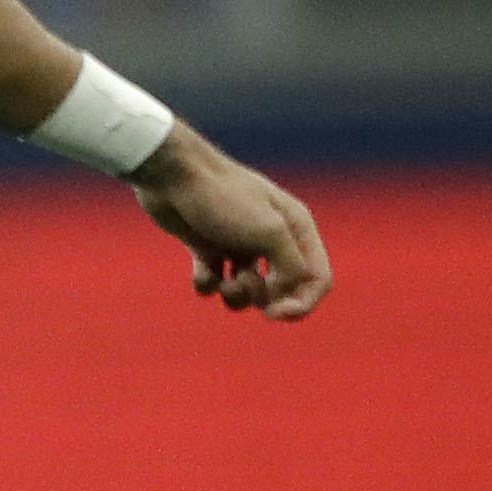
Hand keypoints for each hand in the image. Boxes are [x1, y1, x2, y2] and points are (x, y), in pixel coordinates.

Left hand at [132, 131, 330, 317]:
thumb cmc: (225, 200)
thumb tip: (290, 292)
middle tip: (242, 285)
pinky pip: (214, 281)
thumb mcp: (269, 233)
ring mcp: (238, 243)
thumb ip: (292, 267)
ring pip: (247, 289)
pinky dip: (207, 283)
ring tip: (223, 281)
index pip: (318, 278)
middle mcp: (272, 237)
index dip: (302, 303)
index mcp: (297, 229)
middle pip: (283, 289)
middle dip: (263, 298)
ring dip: (235, 295)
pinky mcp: (207, 247)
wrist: (173, 176)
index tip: (275, 313)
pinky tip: (200, 270)